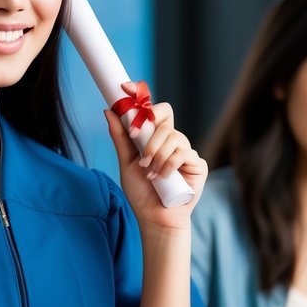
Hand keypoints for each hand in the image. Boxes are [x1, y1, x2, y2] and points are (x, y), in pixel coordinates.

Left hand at [105, 82, 206, 227]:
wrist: (156, 218)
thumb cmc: (142, 193)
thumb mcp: (126, 162)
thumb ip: (120, 137)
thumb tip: (108, 110)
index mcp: (156, 137)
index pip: (151, 109)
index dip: (140, 96)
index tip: (124, 88)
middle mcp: (172, 140)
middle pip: (164, 114)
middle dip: (149, 130)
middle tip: (137, 142)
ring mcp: (186, 151)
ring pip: (172, 136)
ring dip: (156, 154)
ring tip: (149, 173)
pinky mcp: (198, 164)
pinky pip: (183, 153)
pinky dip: (168, 165)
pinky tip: (162, 178)